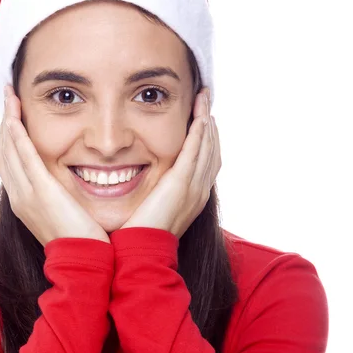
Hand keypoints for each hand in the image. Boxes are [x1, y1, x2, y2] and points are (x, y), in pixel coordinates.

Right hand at [0, 84, 109, 246]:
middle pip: (3, 153)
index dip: (9, 138)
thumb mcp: (65, 214)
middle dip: (4, 124)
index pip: (10, 163)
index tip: (13, 118)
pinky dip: (17, 134)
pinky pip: (23, 156)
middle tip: (8, 99)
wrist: (83, 262)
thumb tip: (67, 183)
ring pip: (9, 150)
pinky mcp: (40, 191)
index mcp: (25, 202)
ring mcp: (26, 194)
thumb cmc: (80, 240)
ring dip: (8, 121)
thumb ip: (61, 196)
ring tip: (10, 98)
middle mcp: (19, 196)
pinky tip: (15, 116)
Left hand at [119, 87, 220, 238]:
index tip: (202, 119)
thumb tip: (145, 180)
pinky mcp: (181, 184)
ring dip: (207, 121)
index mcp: (193, 197)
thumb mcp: (153, 209)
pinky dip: (200, 133)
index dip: (207, 138)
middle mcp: (199, 190)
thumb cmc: (141, 233)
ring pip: (207, 147)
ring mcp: (194, 188)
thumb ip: (156, 192)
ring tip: (204, 100)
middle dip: (210, 124)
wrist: (141, 252)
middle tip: (206, 101)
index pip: (206, 161)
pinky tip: (200, 116)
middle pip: (212, 150)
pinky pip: (196, 152)